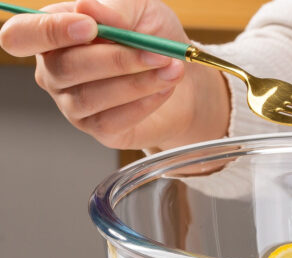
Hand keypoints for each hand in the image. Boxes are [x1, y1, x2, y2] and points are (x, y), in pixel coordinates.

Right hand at [0, 0, 228, 149]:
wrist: (188, 79)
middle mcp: (54, 71)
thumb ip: (116, 7)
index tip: (90, 27)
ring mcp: (73, 104)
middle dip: (116, 59)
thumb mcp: (142, 10)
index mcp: (53, 34)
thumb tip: (87, 7)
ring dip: (136, 82)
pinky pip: (111, 120)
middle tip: (158, 52)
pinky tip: (164, 89)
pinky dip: (143, 103)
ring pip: (89, 97)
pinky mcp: (100, 129)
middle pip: (64, 68)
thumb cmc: (155, 39)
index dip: (48, 32)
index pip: (20, 36)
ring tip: (171, 68)